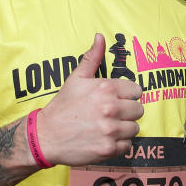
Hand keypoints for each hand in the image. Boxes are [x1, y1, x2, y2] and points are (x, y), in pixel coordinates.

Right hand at [36, 34, 143, 165]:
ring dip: (124, 128)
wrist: (46, 136)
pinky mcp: (109, 149)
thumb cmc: (63, 106)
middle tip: (111, 114)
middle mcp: (111, 108)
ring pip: (134, 128)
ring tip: (108, 127)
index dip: (127, 95)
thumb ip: (92, 58)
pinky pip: (128, 145)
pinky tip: (105, 139)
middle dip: (127, 112)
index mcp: (106, 88)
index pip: (137, 91)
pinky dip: (119, 144)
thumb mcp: (76, 78)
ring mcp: (110, 130)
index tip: (116, 99)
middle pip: (139, 110)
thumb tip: (100, 37)